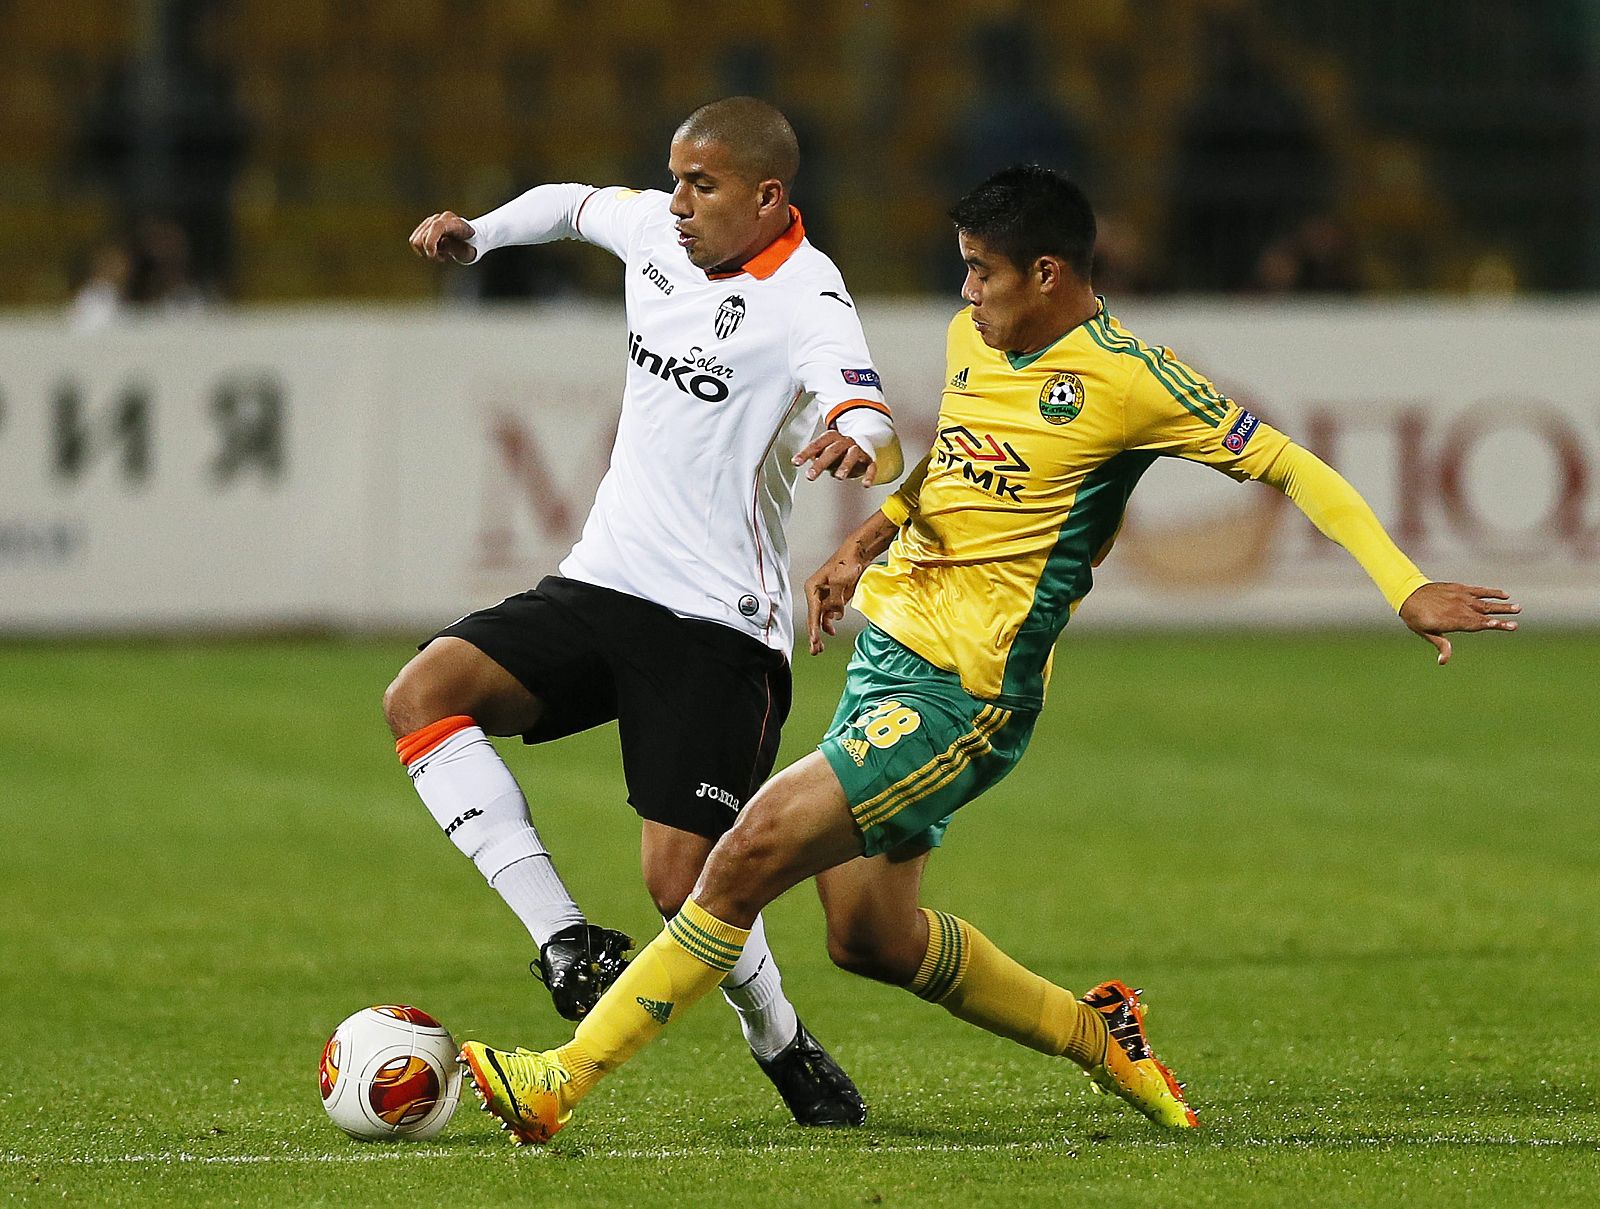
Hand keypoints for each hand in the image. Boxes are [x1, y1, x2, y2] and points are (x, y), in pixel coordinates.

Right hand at [409, 211, 476, 262]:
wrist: (468, 239)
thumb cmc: (469, 246)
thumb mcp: (467, 252)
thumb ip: (455, 247)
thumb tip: (441, 242)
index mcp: (454, 223)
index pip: (437, 226)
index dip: (430, 241)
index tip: (432, 255)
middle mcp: (440, 218)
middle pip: (423, 237)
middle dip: (431, 253)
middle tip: (444, 257)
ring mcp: (431, 221)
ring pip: (416, 240)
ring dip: (426, 252)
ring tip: (440, 253)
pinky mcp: (423, 226)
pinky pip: (414, 241)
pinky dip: (422, 249)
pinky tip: (434, 249)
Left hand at [793, 432, 878, 486]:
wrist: (863, 442)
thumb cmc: (840, 450)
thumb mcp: (825, 451)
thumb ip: (815, 456)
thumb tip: (800, 460)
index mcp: (832, 438)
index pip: (817, 444)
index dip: (806, 453)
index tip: (796, 462)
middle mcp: (845, 441)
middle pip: (833, 450)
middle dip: (821, 463)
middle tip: (811, 475)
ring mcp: (858, 450)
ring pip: (852, 455)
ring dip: (845, 465)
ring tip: (839, 477)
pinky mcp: (869, 460)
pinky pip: (871, 466)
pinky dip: (869, 475)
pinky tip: (865, 484)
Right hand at [804, 541, 873, 654]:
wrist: (857, 555)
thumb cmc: (846, 563)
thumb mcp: (840, 581)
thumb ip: (835, 599)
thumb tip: (834, 614)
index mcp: (812, 588)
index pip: (813, 613)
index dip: (814, 629)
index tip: (815, 641)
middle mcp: (816, 594)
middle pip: (814, 618)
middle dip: (814, 635)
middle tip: (815, 651)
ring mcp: (825, 597)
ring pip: (820, 619)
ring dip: (821, 632)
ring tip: (821, 648)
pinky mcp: (834, 598)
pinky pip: (829, 615)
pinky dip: (829, 624)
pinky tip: (832, 632)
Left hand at [1398, 582, 1520, 664]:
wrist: (1408, 593)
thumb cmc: (1416, 617)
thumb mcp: (1426, 633)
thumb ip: (1441, 645)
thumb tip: (1443, 662)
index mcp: (1452, 620)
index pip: (1474, 624)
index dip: (1488, 624)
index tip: (1500, 625)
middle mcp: (1459, 608)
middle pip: (1483, 614)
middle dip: (1500, 618)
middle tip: (1516, 621)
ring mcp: (1461, 597)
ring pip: (1485, 602)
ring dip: (1502, 605)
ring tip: (1518, 608)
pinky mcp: (1460, 588)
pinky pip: (1479, 590)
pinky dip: (1492, 592)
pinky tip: (1504, 595)